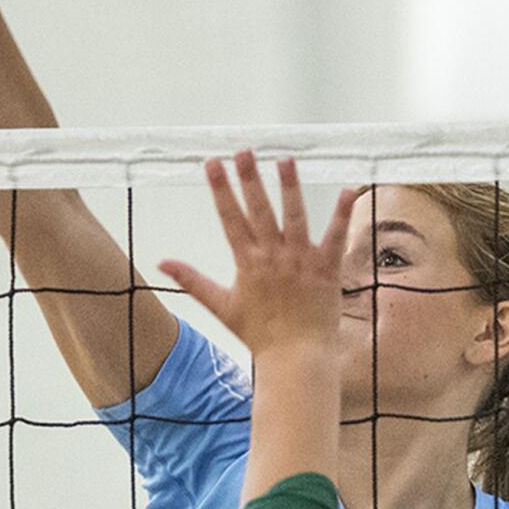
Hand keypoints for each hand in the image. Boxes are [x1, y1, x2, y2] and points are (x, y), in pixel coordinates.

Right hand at [159, 151, 354, 359]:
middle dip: (250, 179)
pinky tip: (347, 189)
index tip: (212, 163)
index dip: (221, 189)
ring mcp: (301, 261)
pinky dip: (341, 214)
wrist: (295, 357)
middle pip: (260, 210)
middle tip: (245, 151)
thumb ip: (192, 281)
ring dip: (290, 187)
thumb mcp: (221, 306)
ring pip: (295, 217)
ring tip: (286, 160)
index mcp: (248, 263)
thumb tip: (161, 263)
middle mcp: (273, 257)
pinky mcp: (327, 269)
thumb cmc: (260, 335)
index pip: (231, 218)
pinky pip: (336, 237)